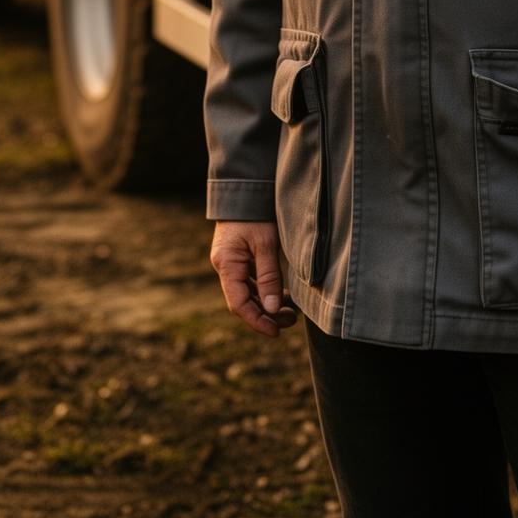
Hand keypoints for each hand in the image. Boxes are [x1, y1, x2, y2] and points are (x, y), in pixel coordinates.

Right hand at [210, 220, 297, 339]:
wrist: (246, 186)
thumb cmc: (255, 212)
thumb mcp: (265, 243)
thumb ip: (268, 276)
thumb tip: (271, 310)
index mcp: (227, 264)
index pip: (239, 304)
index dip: (257, 322)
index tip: (276, 332)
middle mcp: (226, 266)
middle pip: (243, 301)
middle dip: (266, 315)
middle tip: (291, 320)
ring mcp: (231, 262)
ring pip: (248, 292)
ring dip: (267, 305)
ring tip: (291, 313)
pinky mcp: (239, 256)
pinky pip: (251, 281)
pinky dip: (265, 291)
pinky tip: (281, 296)